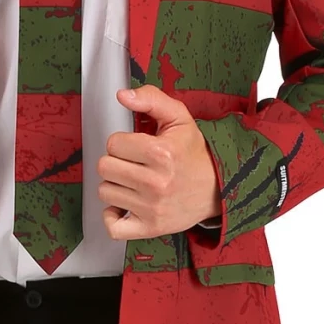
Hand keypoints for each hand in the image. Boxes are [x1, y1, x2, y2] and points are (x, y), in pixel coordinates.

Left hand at [100, 84, 221, 239]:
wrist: (218, 189)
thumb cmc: (194, 154)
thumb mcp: (179, 118)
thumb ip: (151, 99)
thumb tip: (123, 96)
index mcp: (161, 153)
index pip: (113, 143)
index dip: (122, 142)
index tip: (136, 146)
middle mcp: (156, 183)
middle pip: (105, 167)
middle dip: (116, 162)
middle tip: (133, 163)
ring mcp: (152, 208)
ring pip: (105, 192)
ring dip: (115, 185)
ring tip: (134, 182)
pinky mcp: (150, 227)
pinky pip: (113, 227)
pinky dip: (113, 217)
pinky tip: (123, 206)